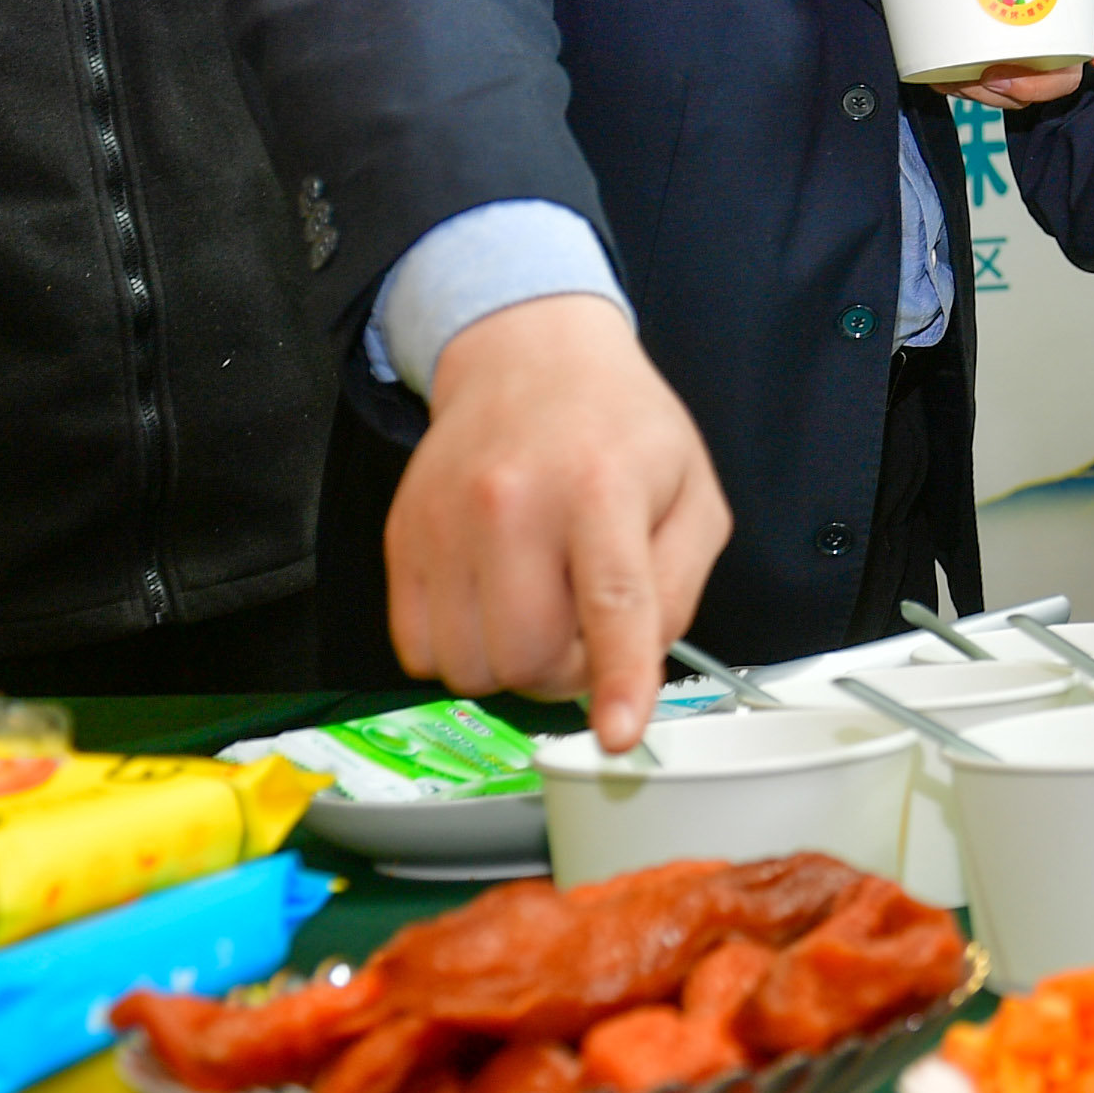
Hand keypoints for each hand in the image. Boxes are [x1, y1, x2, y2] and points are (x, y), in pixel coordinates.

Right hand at [387, 293, 729, 750]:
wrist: (526, 357)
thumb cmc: (618, 426)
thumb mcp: (692, 491)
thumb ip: (678, 585)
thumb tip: (639, 663)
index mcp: (600, 487)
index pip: (612, 604)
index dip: (618, 681)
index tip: (620, 735)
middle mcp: (512, 504)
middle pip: (528, 655)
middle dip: (566, 670)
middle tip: (585, 627)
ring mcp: (445, 524)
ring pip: (468, 667)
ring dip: (512, 662)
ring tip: (539, 604)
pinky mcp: (401, 539)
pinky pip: (417, 649)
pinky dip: (460, 649)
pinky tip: (493, 600)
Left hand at [948, 0, 1093, 107]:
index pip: (1092, 16)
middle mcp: (1042, 29)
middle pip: (1062, 73)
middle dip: (1036, 87)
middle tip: (995, 77)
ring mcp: (1015, 53)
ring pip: (1023, 93)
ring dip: (997, 98)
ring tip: (963, 82)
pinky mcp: (982, 68)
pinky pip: (986, 95)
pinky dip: (969, 96)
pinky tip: (951, 83)